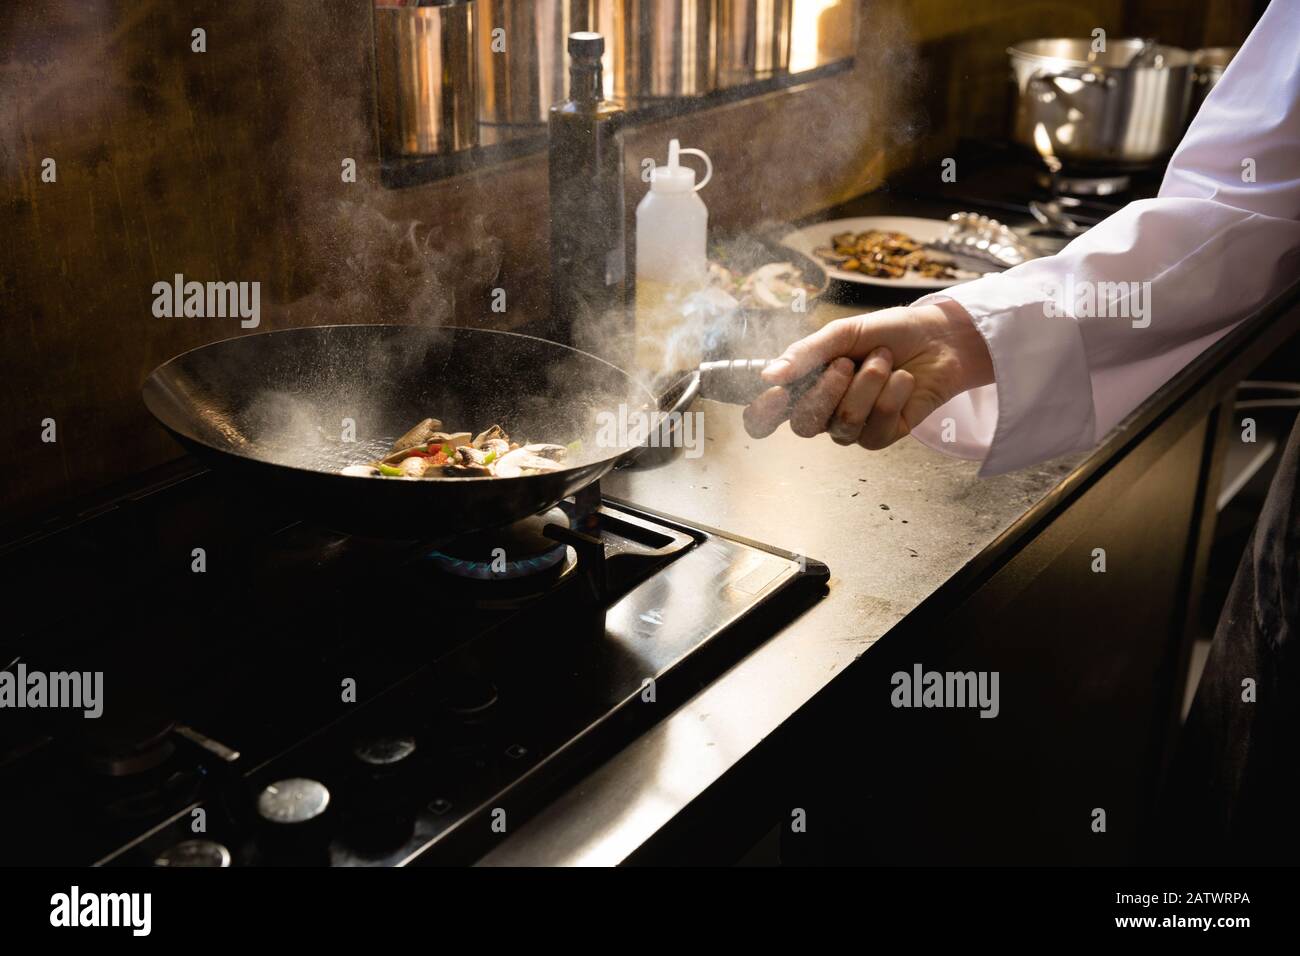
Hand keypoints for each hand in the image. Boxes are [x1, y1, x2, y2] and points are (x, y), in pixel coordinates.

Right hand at [742, 300, 993, 448]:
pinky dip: (891, 395)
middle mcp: (823, 413)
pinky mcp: (882, 436)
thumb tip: (767, 375)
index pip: (766, 417)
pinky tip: (902, 379)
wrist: (938, 338)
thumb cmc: (886, 333)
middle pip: (803, 424)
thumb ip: (805, 354)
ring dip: (866, 385)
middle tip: (846, 362)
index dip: (762, 414)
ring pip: (843, 423)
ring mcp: (852, 428)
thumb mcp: (842, 333)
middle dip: (825, 391)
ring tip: (883, 359)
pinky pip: (876, 427)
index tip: (774, 394)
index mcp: (804, 387)